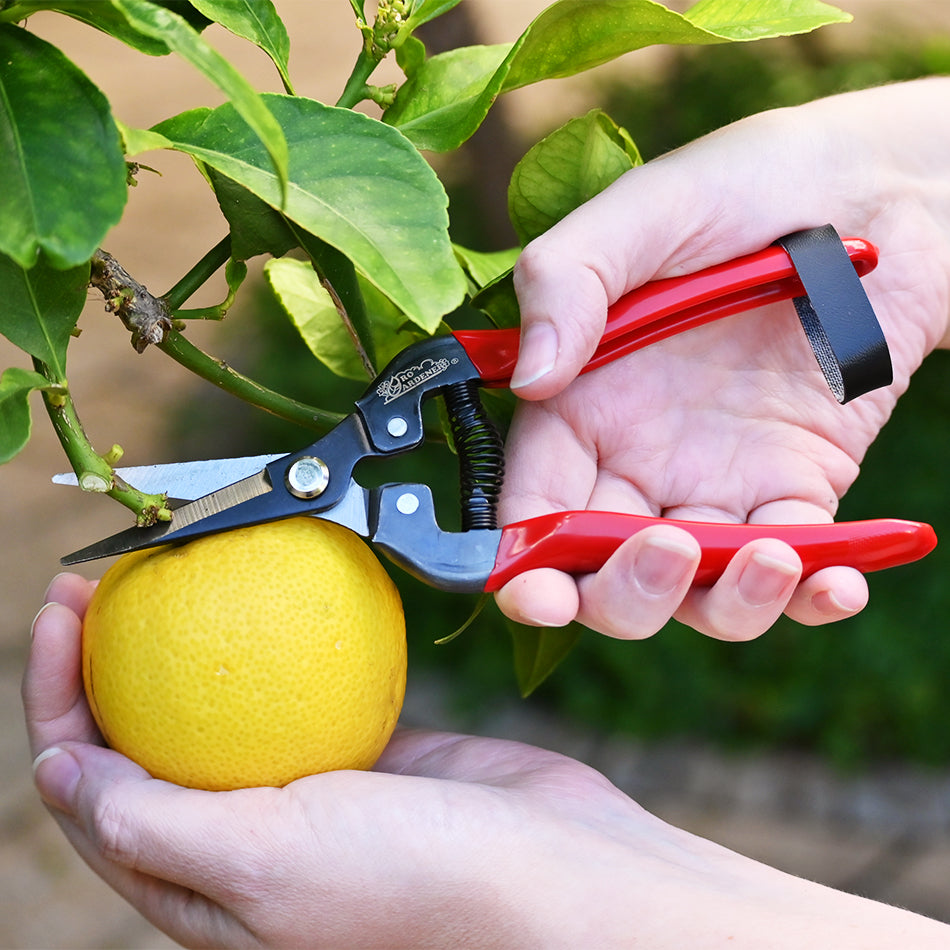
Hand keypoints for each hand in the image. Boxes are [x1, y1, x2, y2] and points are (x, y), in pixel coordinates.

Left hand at [23, 574, 949, 947]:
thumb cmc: (420, 889)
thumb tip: (63, 771)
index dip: (58, 699)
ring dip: (186, 639)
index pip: (94, 788)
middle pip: (147, 737)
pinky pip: (298, 682)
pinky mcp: (360, 751)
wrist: (558, 876)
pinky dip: (273, 635)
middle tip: (105, 574)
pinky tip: (266, 585)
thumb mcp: (270, 868)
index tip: (66, 607)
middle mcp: (242, 842)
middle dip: (109, 657)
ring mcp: (303, 792)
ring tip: (174, 565)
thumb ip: (157, 826)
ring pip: (218, 705)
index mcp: (200, 889)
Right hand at [498, 78, 949, 640]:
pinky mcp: (797, 488)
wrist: (880, 193)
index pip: (534, 506)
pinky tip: (838, 583)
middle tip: (664, 552)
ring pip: (696, 591)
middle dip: (621, 594)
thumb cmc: (748, 185)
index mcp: (580, 403)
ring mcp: (718, 481)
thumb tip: (532, 376)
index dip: (525, 562)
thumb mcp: (644, 211)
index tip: (540, 590)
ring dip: (726, 604)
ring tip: (775, 556)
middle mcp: (637, 458)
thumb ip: (566, 283)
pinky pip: (794, 566)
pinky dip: (814, 594)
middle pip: (604, 572)